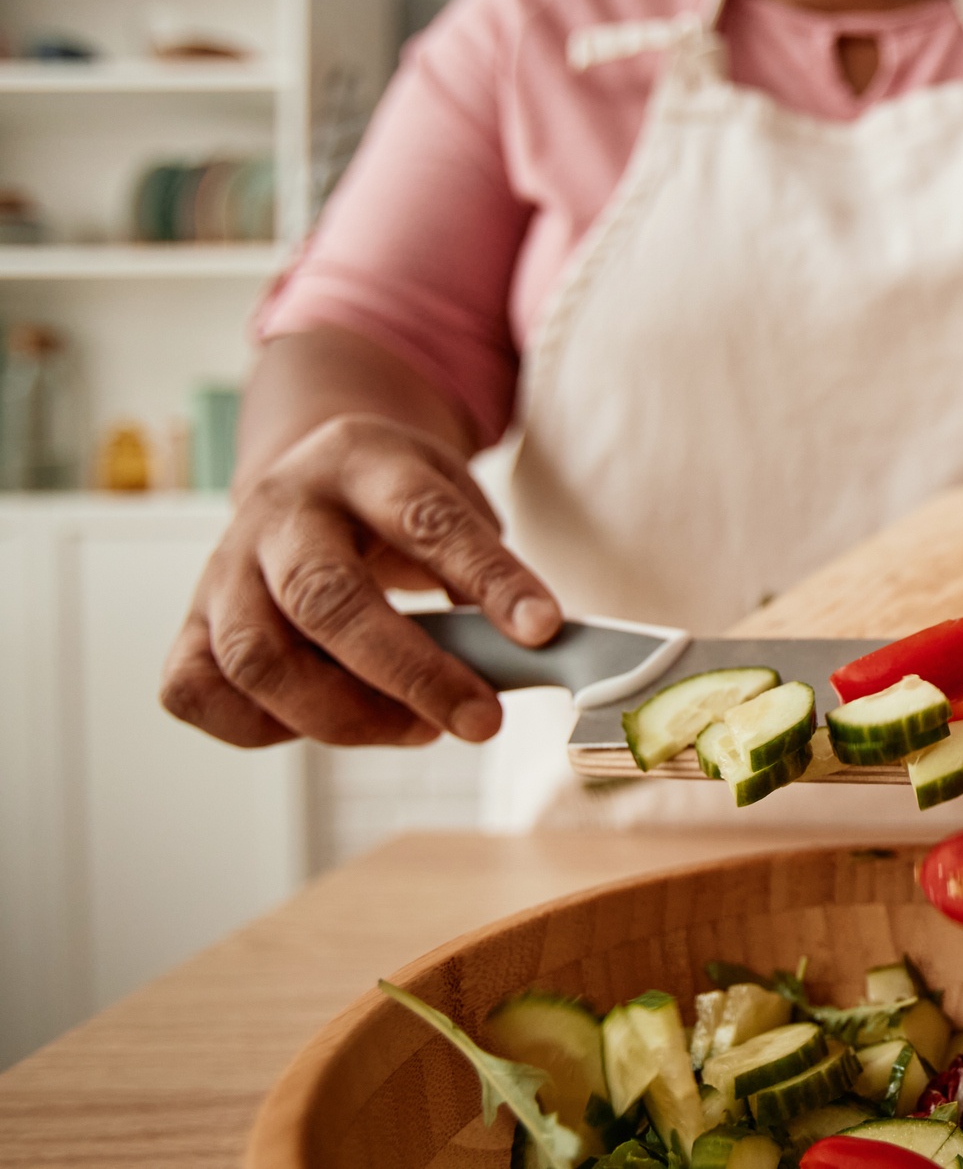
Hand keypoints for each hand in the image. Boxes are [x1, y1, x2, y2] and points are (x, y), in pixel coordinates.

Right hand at [160, 414, 561, 748]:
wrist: (311, 473)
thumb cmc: (394, 503)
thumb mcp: (450, 498)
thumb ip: (480, 566)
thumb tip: (530, 646)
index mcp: (361, 463)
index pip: (426, 518)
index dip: (487, 577)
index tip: (543, 630)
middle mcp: (281, 512)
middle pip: (325, 598)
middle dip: (410, 673)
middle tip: (479, 720)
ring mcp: (224, 569)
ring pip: (256, 657)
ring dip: (344, 714)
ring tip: (418, 729)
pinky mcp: (191, 623)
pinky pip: (197, 690)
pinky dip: (259, 727)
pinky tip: (327, 724)